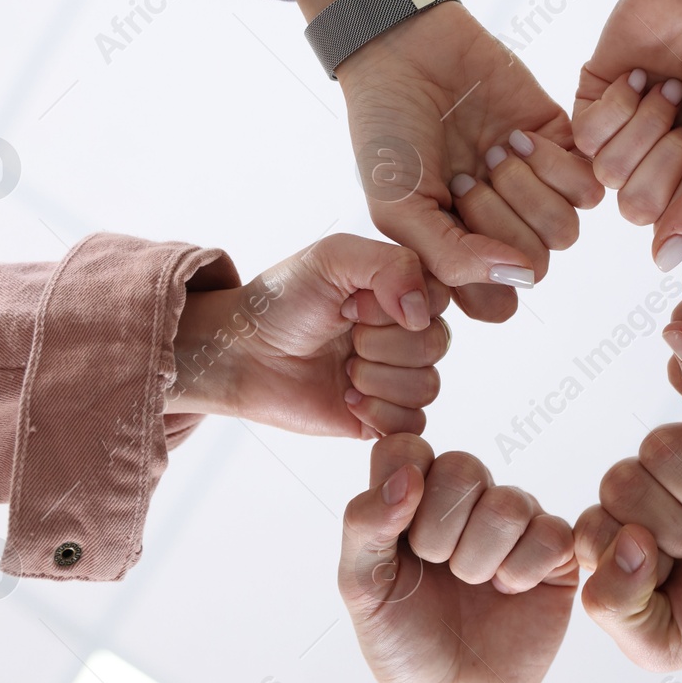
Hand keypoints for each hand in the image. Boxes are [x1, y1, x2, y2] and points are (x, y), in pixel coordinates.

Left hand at [168, 233, 449, 436]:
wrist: (242, 354)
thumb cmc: (281, 302)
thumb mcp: (333, 258)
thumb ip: (391, 265)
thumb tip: (423, 312)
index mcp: (401, 292)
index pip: (439, 299)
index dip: (396, 305)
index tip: (353, 303)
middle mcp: (405, 334)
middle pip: (435, 344)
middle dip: (380, 343)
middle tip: (342, 337)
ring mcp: (396, 377)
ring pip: (427, 386)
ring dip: (375, 378)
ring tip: (341, 370)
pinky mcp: (383, 417)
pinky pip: (412, 424)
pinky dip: (377, 412)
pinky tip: (346, 398)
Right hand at [281, 0, 602, 324]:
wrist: (407, 50)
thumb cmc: (388, 133)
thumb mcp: (398, 207)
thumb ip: (450, 258)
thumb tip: (520, 278)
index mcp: (461, 255)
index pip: (498, 303)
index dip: (481, 275)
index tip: (446, 226)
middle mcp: (502, 230)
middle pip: (537, 266)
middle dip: (498, 222)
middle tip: (463, 177)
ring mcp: (534, 191)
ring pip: (566, 231)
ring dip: (525, 192)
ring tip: (490, 154)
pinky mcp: (563, 150)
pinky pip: (587, 186)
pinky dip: (552, 163)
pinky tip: (515, 136)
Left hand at [339, 434, 577, 682]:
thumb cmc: (402, 640)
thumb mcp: (360, 586)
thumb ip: (365, 524)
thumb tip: (408, 475)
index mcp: (413, 494)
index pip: (406, 448)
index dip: (402, 489)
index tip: (399, 539)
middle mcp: (466, 499)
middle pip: (463, 467)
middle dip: (441, 531)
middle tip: (438, 569)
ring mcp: (515, 523)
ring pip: (508, 503)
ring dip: (481, 558)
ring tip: (475, 586)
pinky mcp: (557, 552)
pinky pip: (551, 532)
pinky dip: (523, 571)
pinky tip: (510, 593)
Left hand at [574, 0, 681, 271]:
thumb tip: (668, 262)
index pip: (674, 225)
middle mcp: (657, 166)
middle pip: (636, 206)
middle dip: (667, 154)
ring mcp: (622, 137)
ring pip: (608, 173)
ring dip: (644, 125)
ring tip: (668, 88)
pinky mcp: (590, 105)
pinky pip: (584, 138)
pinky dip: (617, 104)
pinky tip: (640, 76)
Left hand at [575, 405, 681, 669]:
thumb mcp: (668, 644)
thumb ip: (614, 608)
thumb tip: (622, 539)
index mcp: (625, 545)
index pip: (587, 528)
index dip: (625, 548)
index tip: (671, 568)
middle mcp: (651, 496)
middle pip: (619, 480)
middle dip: (668, 522)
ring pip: (659, 445)